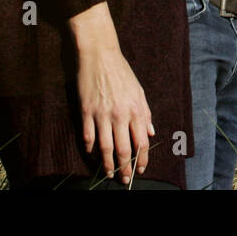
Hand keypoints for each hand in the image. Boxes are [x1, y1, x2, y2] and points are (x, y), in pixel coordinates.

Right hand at [70, 3, 153, 183]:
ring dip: (108, 163)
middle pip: (124, 148)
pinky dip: (89, 147)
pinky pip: (88, 135)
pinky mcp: (86, 110)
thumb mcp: (139, 90)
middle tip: (125, 180)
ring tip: (109, 174)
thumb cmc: (121, 72)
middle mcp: (120, 114)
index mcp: (136, 109)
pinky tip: (91, 154)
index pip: (142, 141)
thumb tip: (150, 133)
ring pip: (106, 147)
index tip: (141, 169)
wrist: (100, 54)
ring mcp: (102, 113)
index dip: (142, 159)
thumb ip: (145, 113)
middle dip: (126, 168)